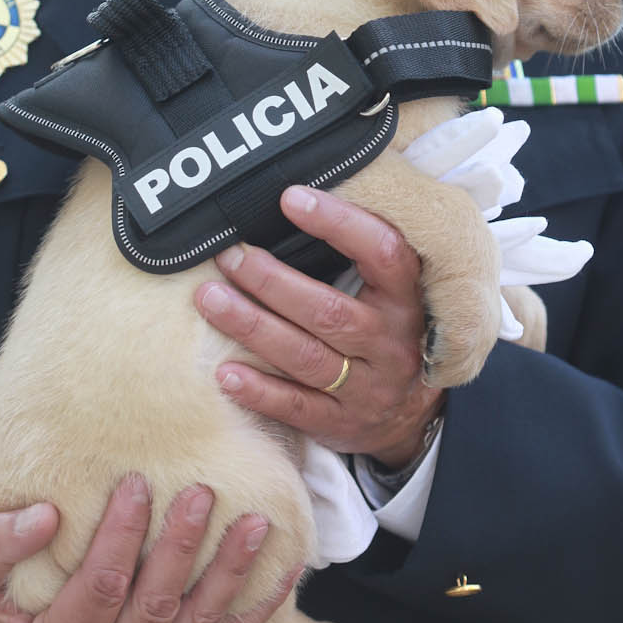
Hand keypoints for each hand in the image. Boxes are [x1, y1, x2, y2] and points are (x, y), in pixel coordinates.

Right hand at [0, 475, 300, 622]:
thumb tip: (44, 515)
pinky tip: (286, 566)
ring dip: (229, 572)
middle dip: (179, 548)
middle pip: (155, 604)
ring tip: (255, 523)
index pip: (99, 587)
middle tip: (199, 493)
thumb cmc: (6, 610)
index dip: (119, 538)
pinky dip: (257, 604)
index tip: (134, 483)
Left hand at [195, 185, 442, 468]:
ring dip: (252, 326)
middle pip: (327, 310)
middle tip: (228, 255)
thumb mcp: (395, 291)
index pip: (381, 252)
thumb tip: (295, 198)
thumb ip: (362, 252)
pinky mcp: (340, 424)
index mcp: (406, 299)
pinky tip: (224, 373)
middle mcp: (389, 344)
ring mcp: (366, 388)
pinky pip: (296, 408)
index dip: (338, 223)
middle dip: (271, 281)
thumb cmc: (388, 331)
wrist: (413, 417)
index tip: (290, 198)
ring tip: (209, 298)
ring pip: (304, 356)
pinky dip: (259, 391)